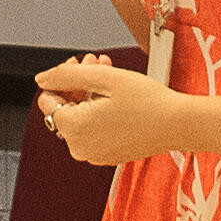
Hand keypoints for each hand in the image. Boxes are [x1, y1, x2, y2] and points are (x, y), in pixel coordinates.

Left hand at [35, 55, 185, 166]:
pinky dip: (99, 112)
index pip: (47, 100)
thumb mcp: (104, 78)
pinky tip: (116, 96)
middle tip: (97, 65)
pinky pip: (93, 130)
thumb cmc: (148, 103)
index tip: (79, 66)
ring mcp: (93, 154)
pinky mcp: (106, 155)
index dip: (62, 78)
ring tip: (109, 75)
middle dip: (78, 83)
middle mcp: (79, 147)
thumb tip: (43, 78)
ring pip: (79, 117)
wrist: (178, 124)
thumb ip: (66, 75)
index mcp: (74, 129)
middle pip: (64, 108)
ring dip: (90, 94)